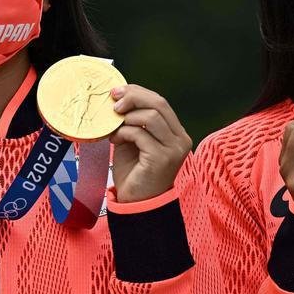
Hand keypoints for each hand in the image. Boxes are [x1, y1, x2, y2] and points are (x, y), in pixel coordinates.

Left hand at [108, 84, 192, 202]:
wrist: (136, 202)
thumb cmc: (134, 172)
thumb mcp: (133, 140)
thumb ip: (132, 121)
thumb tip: (118, 97)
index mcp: (175, 132)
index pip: (160, 102)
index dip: (138, 92)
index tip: (117, 91)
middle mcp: (180, 139)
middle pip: (158, 103)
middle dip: (133, 97)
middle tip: (113, 102)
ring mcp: (174, 149)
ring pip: (151, 116)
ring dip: (126, 118)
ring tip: (114, 129)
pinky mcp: (162, 158)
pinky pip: (140, 134)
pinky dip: (123, 133)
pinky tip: (115, 141)